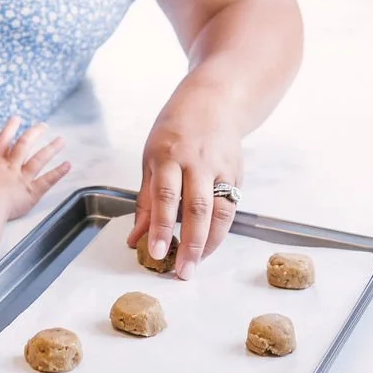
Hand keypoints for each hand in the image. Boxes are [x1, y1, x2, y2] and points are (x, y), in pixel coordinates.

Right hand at [0, 117, 70, 220]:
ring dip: (51, 148)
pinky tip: (67, 165)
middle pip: (24, 144)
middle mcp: (9, 168)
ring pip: (39, 158)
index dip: (10, 129)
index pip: (2, 142)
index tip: (16, 118)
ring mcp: (21, 179)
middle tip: (44, 126)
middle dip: (35, 133)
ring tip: (61, 140)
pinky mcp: (30, 193)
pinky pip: (47, 180)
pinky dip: (58, 172)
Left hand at [127, 86, 242, 280]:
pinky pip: (231, 207)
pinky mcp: (237, 173)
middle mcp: (197, 161)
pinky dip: (221, 229)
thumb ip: (146, 200)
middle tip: (182, 272)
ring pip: (220, 211)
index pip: (165, 196)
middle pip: (197, 208)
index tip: (156, 252)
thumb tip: (135, 239)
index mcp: (168, 154)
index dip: (161, 226)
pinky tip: (209, 245)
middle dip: (190, 244)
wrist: (214, 101)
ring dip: (209, 243)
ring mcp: (221, 167)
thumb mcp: (151, 158)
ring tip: (196, 265)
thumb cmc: (175, 131)